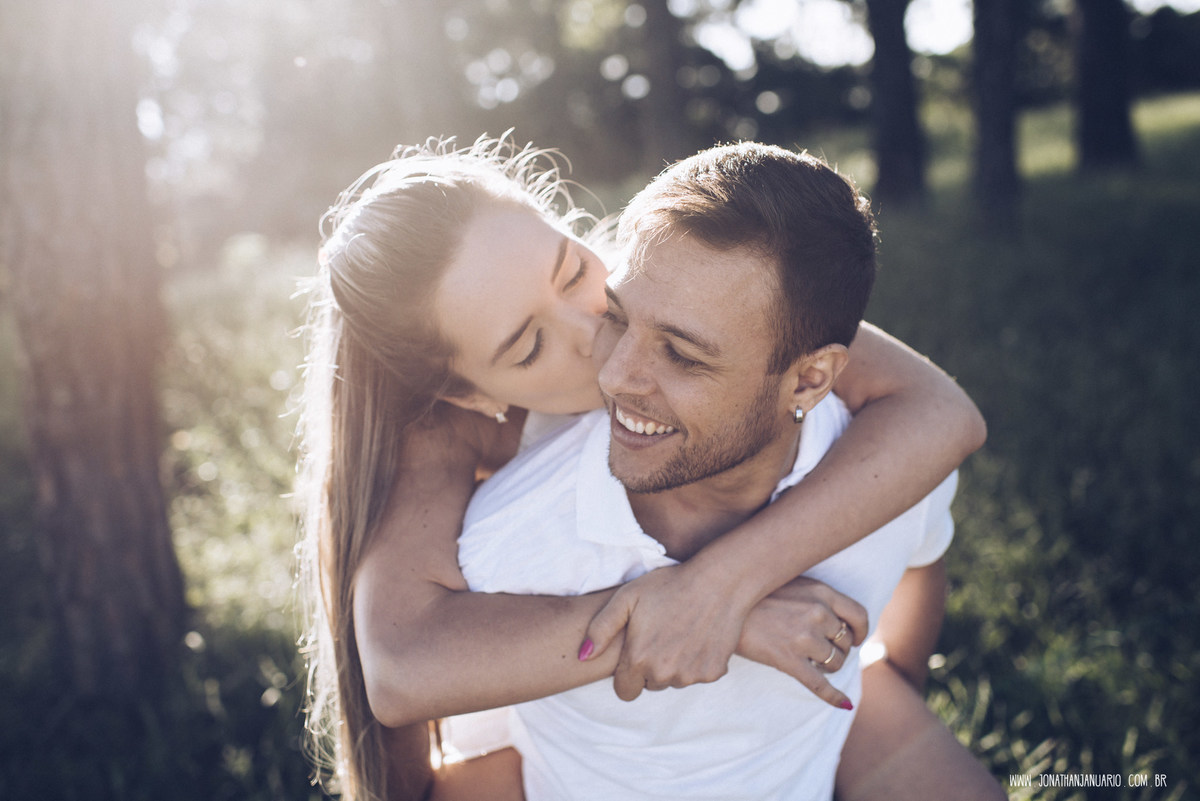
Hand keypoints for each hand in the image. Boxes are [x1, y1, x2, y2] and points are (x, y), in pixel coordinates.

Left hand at [579, 564, 752, 701]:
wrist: (719, 581)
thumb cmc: (668, 585)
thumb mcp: (627, 598)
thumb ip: (600, 629)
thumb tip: (582, 656)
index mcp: (639, 659)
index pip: (625, 692)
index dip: (627, 674)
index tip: (635, 653)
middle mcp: (664, 674)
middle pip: (650, 685)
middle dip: (651, 667)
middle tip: (659, 635)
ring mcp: (691, 675)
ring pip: (674, 682)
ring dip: (673, 666)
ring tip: (678, 632)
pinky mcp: (713, 672)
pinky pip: (697, 676)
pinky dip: (696, 662)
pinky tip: (697, 636)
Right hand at [737, 576, 867, 709]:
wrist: (722, 602)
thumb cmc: (756, 592)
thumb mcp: (792, 582)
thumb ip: (816, 596)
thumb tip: (835, 617)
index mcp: (821, 592)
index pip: (858, 615)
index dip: (860, 630)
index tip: (855, 638)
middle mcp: (817, 613)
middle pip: (845, 642)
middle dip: (837, 650)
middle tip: (821, 650)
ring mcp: (804, 638)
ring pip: (834, 663)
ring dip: (827, 667)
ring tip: (811, 661)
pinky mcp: (788, 660)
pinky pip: (819, 684)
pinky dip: (834, 697)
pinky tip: (844, 705)